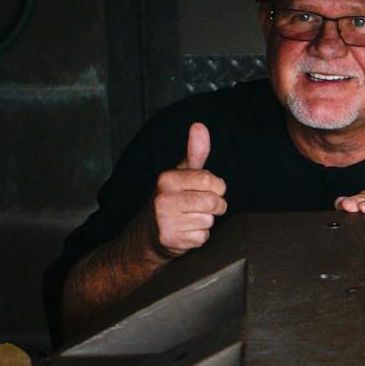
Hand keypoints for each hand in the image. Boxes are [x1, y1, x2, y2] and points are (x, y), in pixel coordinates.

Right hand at [147, 122, 228, 258]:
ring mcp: (165, 220)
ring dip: (205, 221)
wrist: (147, 234)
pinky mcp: (171, 240)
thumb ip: (195, 152)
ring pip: (209, 220)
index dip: (217, 187)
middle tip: (202, 206)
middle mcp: (163, 198)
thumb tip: (199, 125)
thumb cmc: (171, 199)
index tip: (209, 189)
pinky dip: (199, 237)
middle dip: (216, 206)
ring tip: (189, 218)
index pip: (211, 181)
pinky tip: (185, 231)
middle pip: (213, 202)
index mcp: (167, 178)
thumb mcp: (181, 173)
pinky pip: (203, 238)